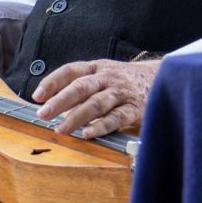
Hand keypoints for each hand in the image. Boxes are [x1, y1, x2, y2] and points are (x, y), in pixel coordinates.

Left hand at [32, 58, 161, 137]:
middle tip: (43, 114)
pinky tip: (88, 134)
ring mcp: (121, 93)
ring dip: (76, 116)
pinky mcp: (135, 109)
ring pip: (96, 103)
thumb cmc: (125, 81)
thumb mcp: (103, 75)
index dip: (52, 81)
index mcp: (97, 68)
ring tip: (61, 129)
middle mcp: (108, 78)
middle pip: (81, 87)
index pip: (71, 70)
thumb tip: (52, 105)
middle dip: (59, 101)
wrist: (163, 78)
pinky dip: (101, 126)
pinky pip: (116, 118)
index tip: (37, 96)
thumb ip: (81, 87)